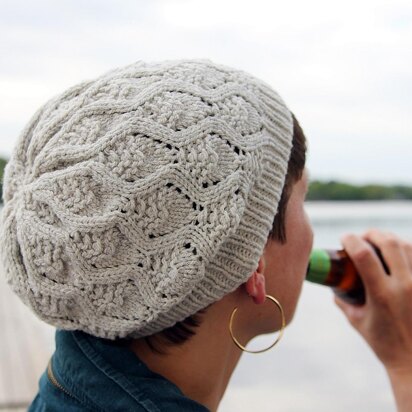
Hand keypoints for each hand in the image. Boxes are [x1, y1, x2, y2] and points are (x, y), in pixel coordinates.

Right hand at [333, 229, 411, 376]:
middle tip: (361, 236)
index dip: (350, 240)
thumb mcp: (356, 321)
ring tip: (378, 241)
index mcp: (382, 294)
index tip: (343, 239)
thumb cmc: (383, 343)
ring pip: (407, 246)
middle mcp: (404, 286)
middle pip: (389, 243)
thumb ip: (342, 301)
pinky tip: (397, 252)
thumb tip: (333, 286)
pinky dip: (406, 248)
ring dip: (389, 238)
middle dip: (371, 233)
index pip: (363, 254)